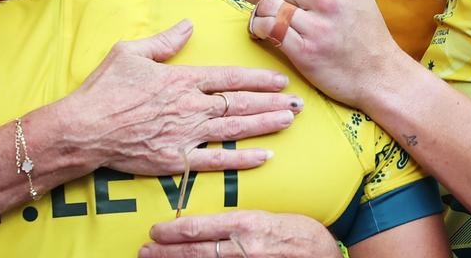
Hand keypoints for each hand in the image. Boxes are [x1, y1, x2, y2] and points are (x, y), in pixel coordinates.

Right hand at [62, 20, 303, 175]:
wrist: (83, 129)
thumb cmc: (103, 89)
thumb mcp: (130, 53)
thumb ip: (165, 41)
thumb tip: (188, 24)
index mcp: (181, 79)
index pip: (229, 78)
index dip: (258, 79)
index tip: (280, 80)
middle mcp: (189, 106)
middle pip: (240, 103)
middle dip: (272, 102)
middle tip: (299, 103)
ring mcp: (185, 135)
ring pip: (235, 129)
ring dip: (266, 125)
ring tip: (289, 122)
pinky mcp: (176, 160)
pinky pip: (216, 162)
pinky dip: (241, 159)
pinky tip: (264, 156)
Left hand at [140, 211, 340, 257]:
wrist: (326, 257)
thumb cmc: (300, 234)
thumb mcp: (269, 218)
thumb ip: (239, 223)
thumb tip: (209, 225)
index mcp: (247, 224)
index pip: (200, 228)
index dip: (173, 231)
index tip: (156, 231)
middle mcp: (244, 248)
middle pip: (195, 252)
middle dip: (165, 252)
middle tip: (144, 250)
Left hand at [250, 0, 401, 108]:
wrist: (380, 77)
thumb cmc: (369, 37)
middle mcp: (329, 0)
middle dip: (280, 0)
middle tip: (285, 15)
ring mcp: (316, 26)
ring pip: (269, 5)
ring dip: (265, 14)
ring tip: (269, 23)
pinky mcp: (304, 51)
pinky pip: (268, 27)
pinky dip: (259, 29)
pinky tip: (264, 34)